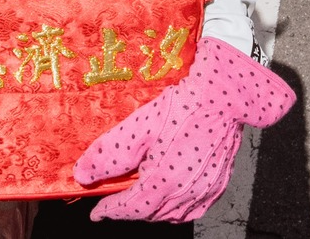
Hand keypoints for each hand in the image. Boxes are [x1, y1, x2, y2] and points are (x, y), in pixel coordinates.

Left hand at [73, 37, 293, 222]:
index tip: (97, 211)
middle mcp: (185, 193)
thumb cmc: (184, 106)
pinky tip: (171, 194)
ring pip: (173, 215)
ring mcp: (205, 190)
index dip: (111, 210)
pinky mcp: (219, 183)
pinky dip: (178, 208)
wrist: (227, 95)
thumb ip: (107, 154)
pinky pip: (194, 208)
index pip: (130, 208)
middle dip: (131, 209)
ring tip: (141, 196)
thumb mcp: (139, 125)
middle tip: (117, 198)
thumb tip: (82, 175)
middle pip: (151, 213)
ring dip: (153, 210)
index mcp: (164, 181)